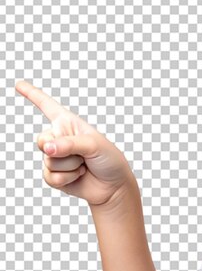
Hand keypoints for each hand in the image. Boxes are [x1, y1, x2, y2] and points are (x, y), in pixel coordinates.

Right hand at [16, 80, 135, 207]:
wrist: (113, 186)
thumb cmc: (109, 160)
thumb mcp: (94, 145)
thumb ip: (70, 144)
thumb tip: (48, 148)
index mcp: (69, 124)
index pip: (47, 106)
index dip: (32, 94)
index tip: (19, 84)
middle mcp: (59, 138)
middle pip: (43, 140)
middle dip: (62, 150)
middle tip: (81, 154)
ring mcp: (55, 157)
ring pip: (49, 161)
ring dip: (71, 166)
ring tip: (85, 165)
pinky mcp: (54, 175)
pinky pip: (50, 177)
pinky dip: (67, 178)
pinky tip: (79, 175)